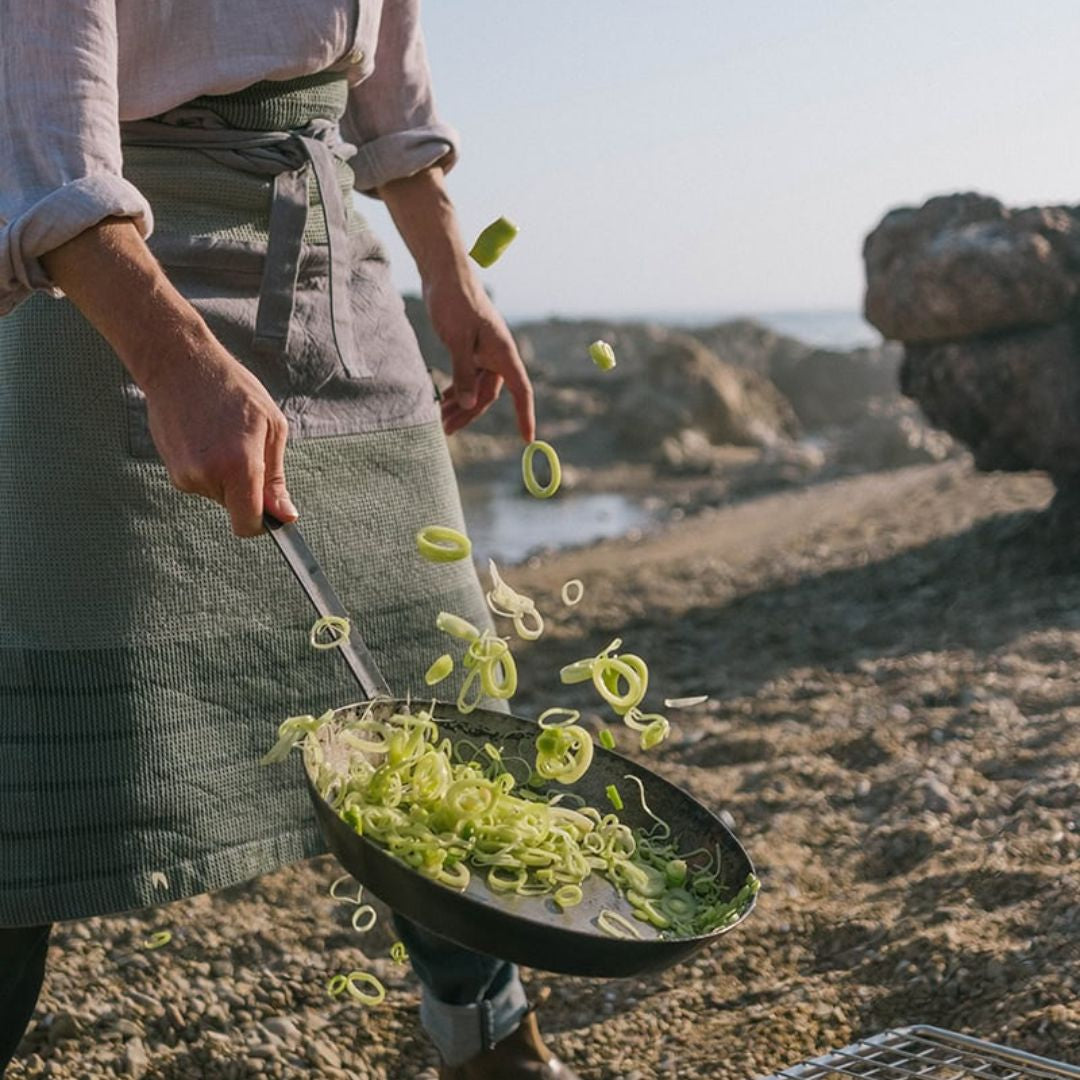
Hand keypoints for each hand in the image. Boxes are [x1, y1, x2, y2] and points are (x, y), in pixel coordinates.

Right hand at [38, 218, 297, 537]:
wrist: (178, 365)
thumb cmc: (233, 390)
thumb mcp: (271, 427)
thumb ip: (276, 478)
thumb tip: (285, 516)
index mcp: (239, 465)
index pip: (248, 523)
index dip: (262, 523)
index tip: (270, 514)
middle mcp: (208, 475)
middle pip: (235, 508)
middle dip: (246, 490)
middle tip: (245, 448)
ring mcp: (185, 474)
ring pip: (218, 495)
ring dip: (225, 476)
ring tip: (222, 436)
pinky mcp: (171, 470)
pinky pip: (201, 483)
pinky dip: (208, 468)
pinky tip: (205, 437)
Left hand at [425, 269, 535, 441]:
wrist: (445, 274)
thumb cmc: (455, 301)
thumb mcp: (458, 339)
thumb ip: (463, 372)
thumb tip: (468, 404)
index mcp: (504, 352)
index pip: (522, 391)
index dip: (526, 416)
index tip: (528, 439)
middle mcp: (497, 355)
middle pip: (489, 395)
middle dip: (470, 414)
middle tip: (446, 431)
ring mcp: (483, 352)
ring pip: (475, 388)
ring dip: (460, 405)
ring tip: (440, 421)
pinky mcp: (469, 348)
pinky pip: (466, 377)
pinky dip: (456, 389)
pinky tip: (442, 400)